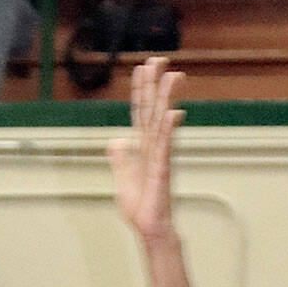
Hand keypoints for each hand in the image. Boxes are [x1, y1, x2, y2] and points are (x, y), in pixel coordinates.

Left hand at [109, 57, 183, 245]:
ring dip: (166, 98)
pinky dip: (168, 130)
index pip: (140, 113)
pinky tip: (172, 113)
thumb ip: (120, 159)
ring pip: (162, 122)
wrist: (148, 227)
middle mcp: (152, 147)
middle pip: (153, 109)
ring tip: (172, 76)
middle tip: (159, 58)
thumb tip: (115, 142)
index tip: (141, 68)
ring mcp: (159, 156)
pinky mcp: (162, 170)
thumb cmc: (140, 207)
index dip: (140, 91)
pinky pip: (165, 147)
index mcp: (142, 147)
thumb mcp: (122, 179)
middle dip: (155, 84)